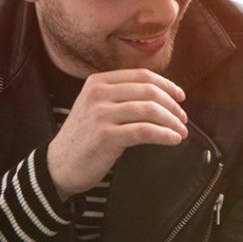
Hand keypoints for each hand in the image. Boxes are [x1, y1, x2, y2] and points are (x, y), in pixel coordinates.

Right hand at [46, 68, 187, 197]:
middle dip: (172, 105)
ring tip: (181, 131)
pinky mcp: (105, 136)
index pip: (142, 75)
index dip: (167, 84)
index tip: (180, 96)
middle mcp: (98, 93)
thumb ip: (121, 96)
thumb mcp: (96, 106)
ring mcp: (100, 114)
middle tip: (183, 118)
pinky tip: (173, 139)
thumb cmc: (84, 138)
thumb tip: (162, 95)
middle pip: (149, 91)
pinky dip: (164, 135)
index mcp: (98, 81)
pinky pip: (145, 131)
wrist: (58, 166)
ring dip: (172, 121)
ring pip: (149, 110)